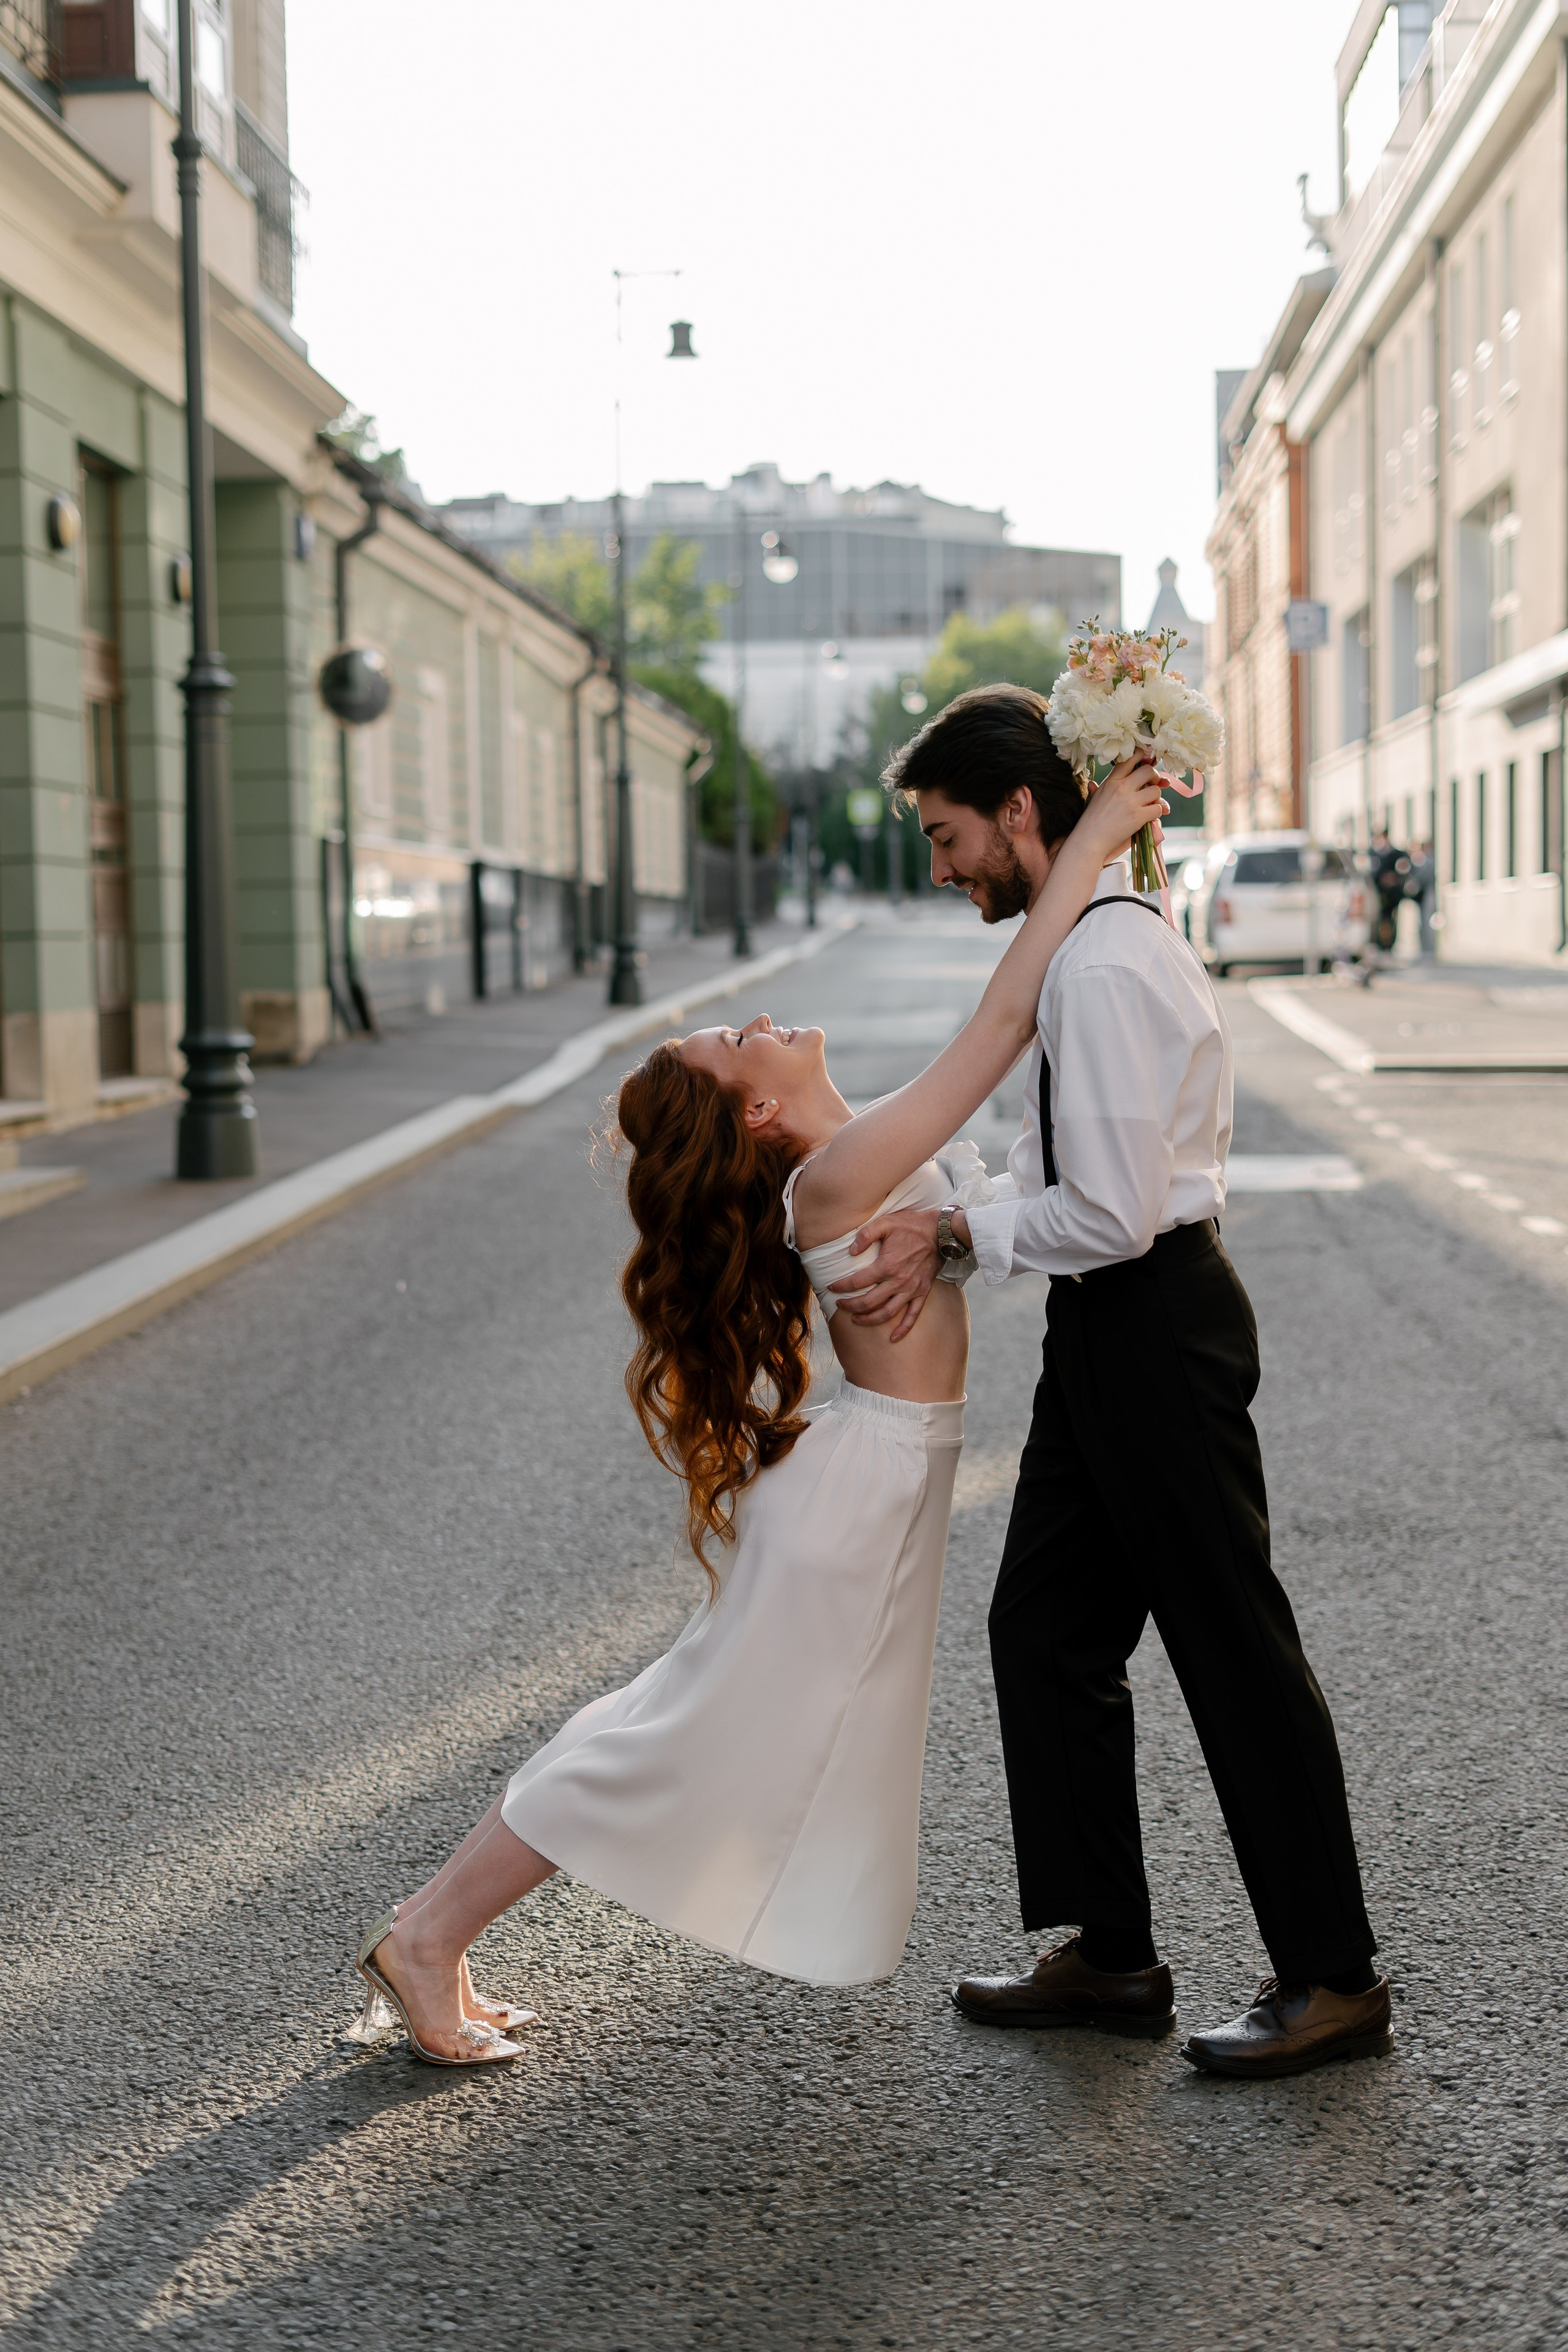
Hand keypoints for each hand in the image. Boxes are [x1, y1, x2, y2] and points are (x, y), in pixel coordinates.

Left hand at [829, 1207, 941, 1343]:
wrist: (941, 1232)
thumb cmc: (911, 1225)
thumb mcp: (885, 1222)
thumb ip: (865, 1235)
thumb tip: (850, 1252)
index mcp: (887, 1265)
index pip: (857, 1282)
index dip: (841, 1286)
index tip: (832, 1287)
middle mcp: (898, 1281)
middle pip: (869, 1302)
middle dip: (851, 1306)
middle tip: (840, 1306)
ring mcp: (911, 1290)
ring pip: (887, 1313)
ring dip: (869, 1320)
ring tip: (856, 1320)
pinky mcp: (922, 1292)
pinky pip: (912, 1316)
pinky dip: (903, 1329)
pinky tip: (893, 1338)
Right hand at [1080, 755, 1166, 857]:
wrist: (1089, 841)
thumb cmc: (1090, 822)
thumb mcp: (1092, 800)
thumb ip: (1096, 789)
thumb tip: (1092, 783)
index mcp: (1111, 781)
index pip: (1130, 759)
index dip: (1143, 757)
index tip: (1148, 761)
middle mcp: (1121, 787)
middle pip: (1148, 771)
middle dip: (1155, 777)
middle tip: (1155, 784)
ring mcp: (1130, 801)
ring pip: (1156, 791)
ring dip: (1157, 798)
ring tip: (1150, 805)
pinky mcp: (1138, 816)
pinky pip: (1158, 808)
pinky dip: (1157, 813)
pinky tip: (1149, 817)